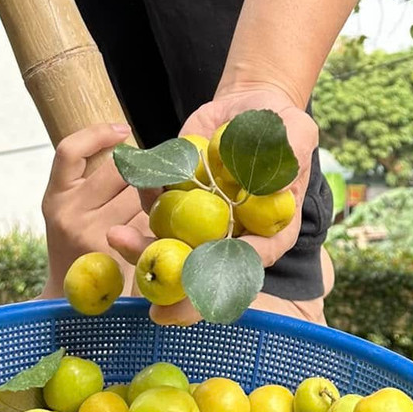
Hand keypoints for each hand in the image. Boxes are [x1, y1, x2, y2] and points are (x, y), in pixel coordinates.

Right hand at [40, 122, 143, 298]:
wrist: (70, 304)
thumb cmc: (80, 249)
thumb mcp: (71, 213)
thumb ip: (92, 184)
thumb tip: (134, 148)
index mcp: (54, 198)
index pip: (69, 151)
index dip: (97, 133)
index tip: (123, 129)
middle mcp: (69, 213)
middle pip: (119, 169)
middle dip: (141, 170)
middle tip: (152, 178)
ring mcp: (92, 234)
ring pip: (141, 194)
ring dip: (154, 197)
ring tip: (153, 210)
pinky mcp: (118, 253)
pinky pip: (151, 221)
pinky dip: (159, 222)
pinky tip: (159, 229)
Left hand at [107, 83, 317, 325]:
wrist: (246, 106)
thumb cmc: (280, 123)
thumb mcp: (296, 130)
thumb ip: (293, 152)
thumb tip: (284, 177)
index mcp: (269, 230)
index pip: (253, 262)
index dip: (230, 280)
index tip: (203, 288)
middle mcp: (233, 234)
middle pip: (205, 269)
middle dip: (176, 286)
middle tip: (152, 305)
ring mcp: (202, 219)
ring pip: (171, 244)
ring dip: (143, 248)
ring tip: (116, 237)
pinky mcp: (178, 199)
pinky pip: (157, 206)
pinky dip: (144, 201)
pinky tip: (136, 184)